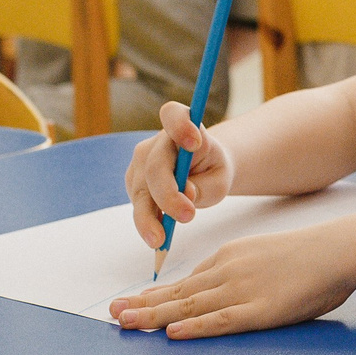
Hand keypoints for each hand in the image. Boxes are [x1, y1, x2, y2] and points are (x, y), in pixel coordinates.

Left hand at [107, 223, 355, 337]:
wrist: (339, 250)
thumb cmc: (308, 256)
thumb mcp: (262, 253)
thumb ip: (236, 269)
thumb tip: (212, 287)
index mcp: (228, 257)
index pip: (184, 280)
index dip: (154, 294)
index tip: (130, 303)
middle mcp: (228, 271)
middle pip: (178, 292)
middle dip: (142, 304)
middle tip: (112, 313)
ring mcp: (243, 290)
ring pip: (190, 306)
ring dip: (155, 316)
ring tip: (127, 323)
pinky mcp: (261, 310)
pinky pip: (221, 320)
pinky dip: (195, 327)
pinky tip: (174, 333)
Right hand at [125, 99, 234, 245]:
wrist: (203, 174)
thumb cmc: (213, 170)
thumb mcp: (220, 178)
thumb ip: (205, 185)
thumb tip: (185, 194)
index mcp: (182, 127)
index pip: (173, 115)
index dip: (180, 125)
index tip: (195, 142)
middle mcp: (156, 143)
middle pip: (155, 165)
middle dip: (168, 193)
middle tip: (187, 215)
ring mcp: (141, 164)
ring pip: (142, 190)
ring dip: (149, 216)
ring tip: (160, 239)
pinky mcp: (134, 184)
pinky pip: (139, 205)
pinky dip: (147, 223)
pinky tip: (156, 238)